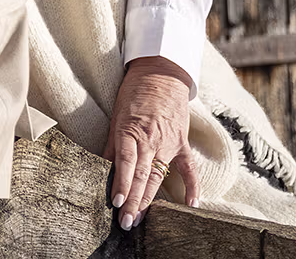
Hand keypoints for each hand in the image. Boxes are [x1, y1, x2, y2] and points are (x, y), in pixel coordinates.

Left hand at [104, 55, 197, 227]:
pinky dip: (193, 187)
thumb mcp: (116, 115)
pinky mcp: (181, 143)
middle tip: (126, 223)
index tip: (118, 202)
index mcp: (131, 131)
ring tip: (141, 219)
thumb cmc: (134, 93)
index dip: (122, 184)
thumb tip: (102, 167)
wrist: (161, 74)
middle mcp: (151, 140)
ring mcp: (169, 143)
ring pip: (159, 176)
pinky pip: (189, 168)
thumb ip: (112, 143)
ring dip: (150, 200)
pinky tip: (192, 205)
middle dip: (134, 201)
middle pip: (142, 176)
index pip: (126, 163)